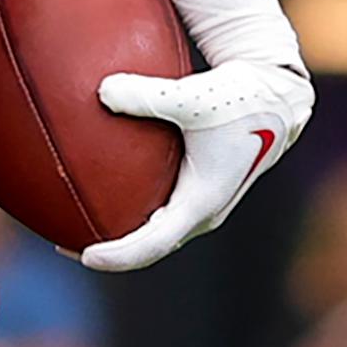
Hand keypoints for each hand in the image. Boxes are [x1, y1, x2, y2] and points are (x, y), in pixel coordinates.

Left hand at [80, 62, 313, 272]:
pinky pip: (162, 213)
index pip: (152, 244)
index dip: (117, 255)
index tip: (83, 255)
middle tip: (66, 245)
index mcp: (201, 201)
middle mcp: (203, 211)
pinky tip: (107, 193)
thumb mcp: (193, 96)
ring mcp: (203, 204)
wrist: (279, 96)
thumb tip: (101, 91)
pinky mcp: (201, 189)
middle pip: (150, 247)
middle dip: (110, 251)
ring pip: (157, 233)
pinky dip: (134, 212)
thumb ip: (147, 95)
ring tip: (79, 227)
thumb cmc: (242, 96)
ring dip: (122, 236)